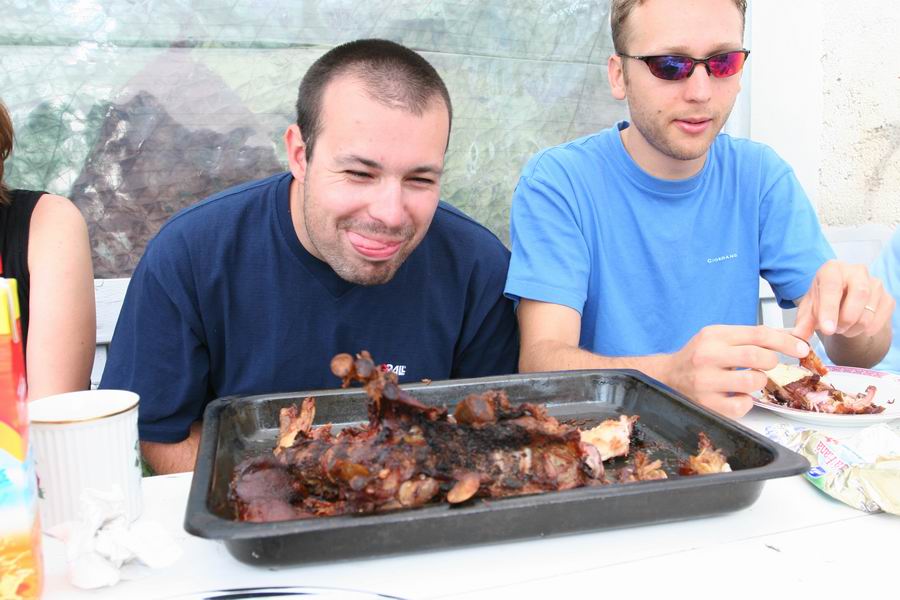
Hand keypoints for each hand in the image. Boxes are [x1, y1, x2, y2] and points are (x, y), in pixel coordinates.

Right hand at [662, 325, 809, 417]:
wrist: (667, 376)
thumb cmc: (699, 357)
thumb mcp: (720, 338)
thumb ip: (752, 337)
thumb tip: (792, 337)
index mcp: (714, 335)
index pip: (758, 334)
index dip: (786, 341)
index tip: (801, 348)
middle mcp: (707, 356)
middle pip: (758, 356)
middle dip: (771, 362)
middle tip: (767, 364)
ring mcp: (705, 381)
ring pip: (753, 381)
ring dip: (758, 381)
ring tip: (748, 379)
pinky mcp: (707, 403)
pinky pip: (742, 406)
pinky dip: (746, 402)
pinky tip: (737, 395)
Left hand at [792, 260, 893, 339]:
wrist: (842, 300)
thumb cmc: (823, 301)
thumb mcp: (808, 310)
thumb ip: (803, 324)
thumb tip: (798, 339)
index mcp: (832, 269)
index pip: (832, 287)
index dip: (829, 309)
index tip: (827, 329)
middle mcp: (857, 271)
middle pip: (859, 296)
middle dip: (844, 321)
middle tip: (833, 330)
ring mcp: (875, 284)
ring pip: (868, 313)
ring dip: (852, 329)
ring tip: (842, 327)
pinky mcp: (887, 298)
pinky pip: (879, 321)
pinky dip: (866, 331)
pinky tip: (855, 326)